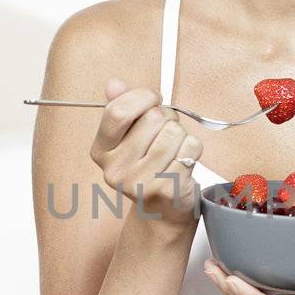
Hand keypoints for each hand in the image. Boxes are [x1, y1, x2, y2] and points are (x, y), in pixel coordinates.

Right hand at [91, 78, 202, 229]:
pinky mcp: (167, 189)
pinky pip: (190, 147)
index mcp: (101, 151)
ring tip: (174, 149)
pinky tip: (183, 161)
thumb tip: (113, 84)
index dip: (142, 97)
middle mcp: (115, 170)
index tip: (154, 99)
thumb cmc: (149, 166)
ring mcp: (140, 182)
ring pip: (174, 132)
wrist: (162, 210)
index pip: (117, 111)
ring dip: (181, 134)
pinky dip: (193, 149)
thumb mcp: (129, 137)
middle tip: (165, 133)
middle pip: (152, 118)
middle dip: (167, 118)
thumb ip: (122, 109)